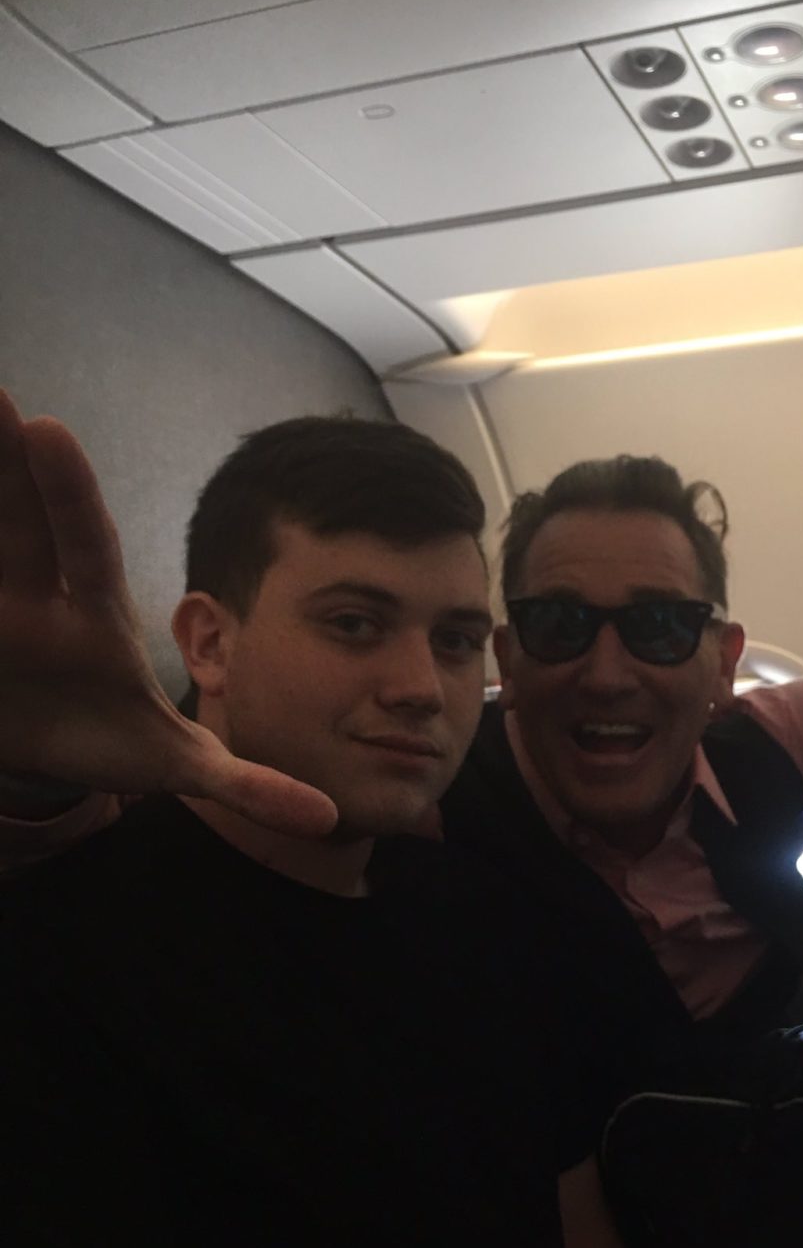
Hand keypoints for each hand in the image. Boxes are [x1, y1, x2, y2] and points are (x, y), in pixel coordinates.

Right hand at [0, 391, 336, 834]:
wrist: (59, 757)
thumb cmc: (119, 742)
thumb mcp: (181, 767)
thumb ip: (248, 784)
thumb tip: (326, 818)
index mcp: (96, 615)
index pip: (83, 542)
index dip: (66, 491)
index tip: (48, 428)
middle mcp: (36, 597)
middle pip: (13, 520)